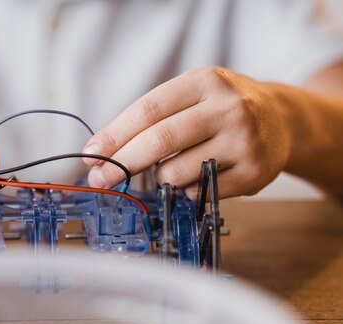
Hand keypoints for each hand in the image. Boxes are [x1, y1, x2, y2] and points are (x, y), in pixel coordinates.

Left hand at [82, 66, 292, 198]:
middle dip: (121, 163)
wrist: (282, 120)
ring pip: (176, 172)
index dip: (114, 135)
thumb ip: (152, 118)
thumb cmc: (221, 108)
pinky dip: (185, 191)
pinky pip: (199, 192)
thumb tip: (102, 152)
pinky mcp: (254, 172)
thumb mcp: (191, 94)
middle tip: (100, 179)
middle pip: (159, 141)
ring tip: (171, 168)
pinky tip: (195, 178)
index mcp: (203, 82)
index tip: (91, 154)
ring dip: (160, 178)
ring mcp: (243, 140)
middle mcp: (227, 108)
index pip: (147, 111)